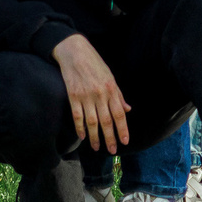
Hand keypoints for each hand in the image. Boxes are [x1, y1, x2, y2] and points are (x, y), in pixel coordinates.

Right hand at [51, 34, 130, 152]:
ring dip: (95, 137)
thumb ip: (118, 95)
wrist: (74, 51)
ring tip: (96, 148)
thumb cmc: (94, 63)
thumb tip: (128, 110)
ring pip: (92, 122)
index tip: (124, 141)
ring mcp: (85, 95)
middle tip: (112, 151)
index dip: (122, 129)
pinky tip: (83, 136)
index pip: (119, 114)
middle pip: (107, 121)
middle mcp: (100, 94)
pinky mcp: (73, 95)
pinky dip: (80, 128)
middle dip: (110, 138)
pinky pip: (77, 116)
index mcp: (111, 89)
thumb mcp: (110, 76)